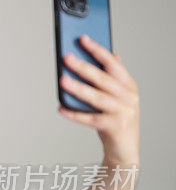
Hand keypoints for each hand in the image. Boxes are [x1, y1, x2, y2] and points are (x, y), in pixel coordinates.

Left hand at [58, 34, 139, 167]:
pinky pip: (90, 118)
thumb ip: (111, 79)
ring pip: (96, 97)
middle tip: (66, 57)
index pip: (113, 63)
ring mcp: (124, 112)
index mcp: (129, 85)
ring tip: (62, 80)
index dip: (98, 50)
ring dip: (78, 88)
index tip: (82, 38)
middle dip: (83, 66)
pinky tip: (61, 109)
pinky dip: (74, 113)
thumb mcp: (116, 97)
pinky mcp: (115, 127)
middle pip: (102, 78)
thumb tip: (108, 54)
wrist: (124, 150)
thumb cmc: (115, 120)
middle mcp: (129, 96)